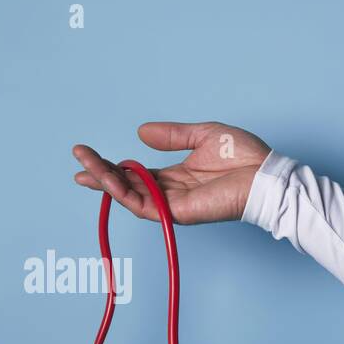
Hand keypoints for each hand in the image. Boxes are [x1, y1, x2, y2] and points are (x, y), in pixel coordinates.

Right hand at [72, 121, 270, 224]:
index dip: (111, 166)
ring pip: (129, 196)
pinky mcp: (177, 212)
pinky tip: (108, 178)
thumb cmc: (243, 156)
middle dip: (100, 174)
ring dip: (105, 181)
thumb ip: (171, 135)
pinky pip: (143, 204)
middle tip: (78, 160)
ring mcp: (172, 204)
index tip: (87, 155)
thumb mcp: (201, 134)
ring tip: (84, 167)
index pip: (135, 174)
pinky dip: (123, 192)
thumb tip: (140, 132)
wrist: (265, 174)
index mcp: (175, 176)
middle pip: (126, 186)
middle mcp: (170, 192)